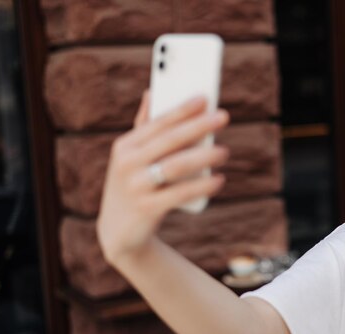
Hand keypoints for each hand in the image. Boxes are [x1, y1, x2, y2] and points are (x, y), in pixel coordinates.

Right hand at [97, 91, 229, 263]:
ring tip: (224, 151)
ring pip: (176, 166)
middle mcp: (127, 164)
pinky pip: (180, 194)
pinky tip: (218, 179)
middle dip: (198, 126)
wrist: (119, 231)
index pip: (157, 123)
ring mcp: (136, 187)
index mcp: (125, 146)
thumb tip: (151, 91)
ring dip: (204, 156)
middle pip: (169, 140)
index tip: (205, 99)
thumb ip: (143, 127)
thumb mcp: (132, 157)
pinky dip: (201, 186)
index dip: (181, 110)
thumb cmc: (134, 184)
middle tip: (224, 117)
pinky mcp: (147, 209)